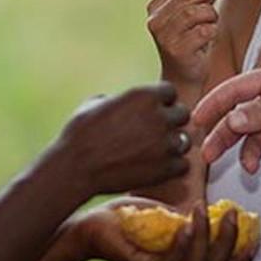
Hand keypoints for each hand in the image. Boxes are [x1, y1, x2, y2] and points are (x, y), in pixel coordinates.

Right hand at [52, 83, 191, 197]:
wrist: (75, 168)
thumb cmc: (79, 133)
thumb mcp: (95, 103)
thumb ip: (118, 99)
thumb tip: (119, 101)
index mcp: (144, 95)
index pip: (170, 91)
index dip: (159, 101)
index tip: (148, 111)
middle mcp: (160, 117)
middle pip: (183, 114)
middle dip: (170, 121)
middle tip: (152, 132)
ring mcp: (165, 144)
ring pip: (185, 140)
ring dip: (172, 145)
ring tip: (152, 152)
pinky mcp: (165, 169)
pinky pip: (183, 165)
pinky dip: (172, 167)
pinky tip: (154, 167)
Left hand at [76, 197, 255, 260]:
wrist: (91, 224)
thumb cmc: (129, 216)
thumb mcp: (168, 211)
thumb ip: (192, 210)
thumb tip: (216, 184)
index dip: (243, 255)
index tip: (255, 232)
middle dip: (231, 242)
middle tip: (234, 213)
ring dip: (207, 237)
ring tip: (206, 210)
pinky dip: (183, 242)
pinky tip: (187, 223)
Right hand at [146, 0, 235, 87]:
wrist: (184, 78)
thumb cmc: (192, 43)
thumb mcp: (195, 14)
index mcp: (155, 6)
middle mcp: (155, 20)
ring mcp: (164, 36)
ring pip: (194, 12)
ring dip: (211, 14)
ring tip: (214, 21)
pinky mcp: (177, 51)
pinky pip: (203, 31)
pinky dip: (212, 30)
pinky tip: (210, 35)